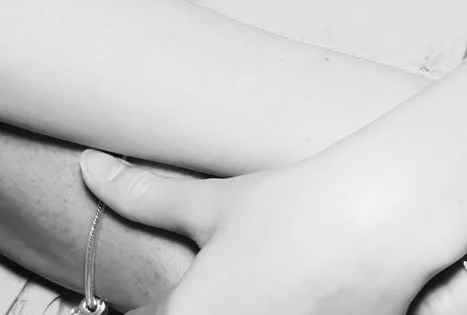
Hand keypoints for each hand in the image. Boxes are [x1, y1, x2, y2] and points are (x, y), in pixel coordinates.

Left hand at [81, 146, 432, 314]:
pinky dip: (278, 314)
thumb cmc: (291, 209)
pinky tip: (293, 294)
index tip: (149, 296)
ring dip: (239, 309)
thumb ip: (145, 197)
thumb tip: (89, 167)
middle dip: (198, 305)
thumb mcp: (211, 203)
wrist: (377, 222)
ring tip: (265, 281)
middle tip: (224, 278)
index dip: (140, 309)